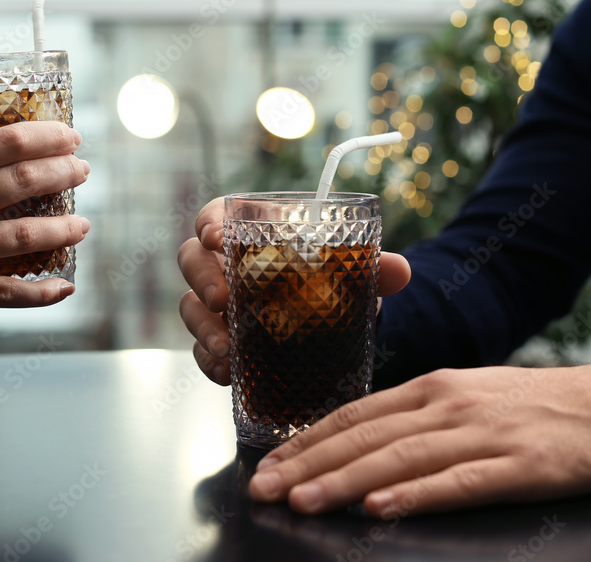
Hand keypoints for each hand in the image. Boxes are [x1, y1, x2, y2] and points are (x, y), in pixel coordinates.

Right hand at [177, 197, 411, 384]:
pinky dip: (210, 362)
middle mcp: (224, 265)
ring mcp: (216, 306)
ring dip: (203, 328)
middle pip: (192, 260)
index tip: (216, 236)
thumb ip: (373, 269)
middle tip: (220, 298)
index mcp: (249, 234)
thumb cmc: (330, 283)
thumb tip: (400, 270)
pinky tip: (228, 373)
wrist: (333, 326)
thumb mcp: (351, 275)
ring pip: (190, 308)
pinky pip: (201, 351)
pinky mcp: (219, 342)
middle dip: (201, 279)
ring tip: (227, 350)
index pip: (215, 216)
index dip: (209, 223)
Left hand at [248, 357, 590, 515]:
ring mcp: (481, 434)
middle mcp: (446, 405)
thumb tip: (355, 445)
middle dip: (309, 464)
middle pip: (366, 436)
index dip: (306, 441)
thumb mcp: (462, 399)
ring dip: (346, 480)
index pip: (353, 415)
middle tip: (264, 489)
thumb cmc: (526, 407)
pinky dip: (417, 494)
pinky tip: (382, 507)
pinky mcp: (518, 465)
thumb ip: (412, 419)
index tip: (267, 466)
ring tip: (305, 501)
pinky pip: (459, 481)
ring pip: (401, 457)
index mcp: (429, 389)